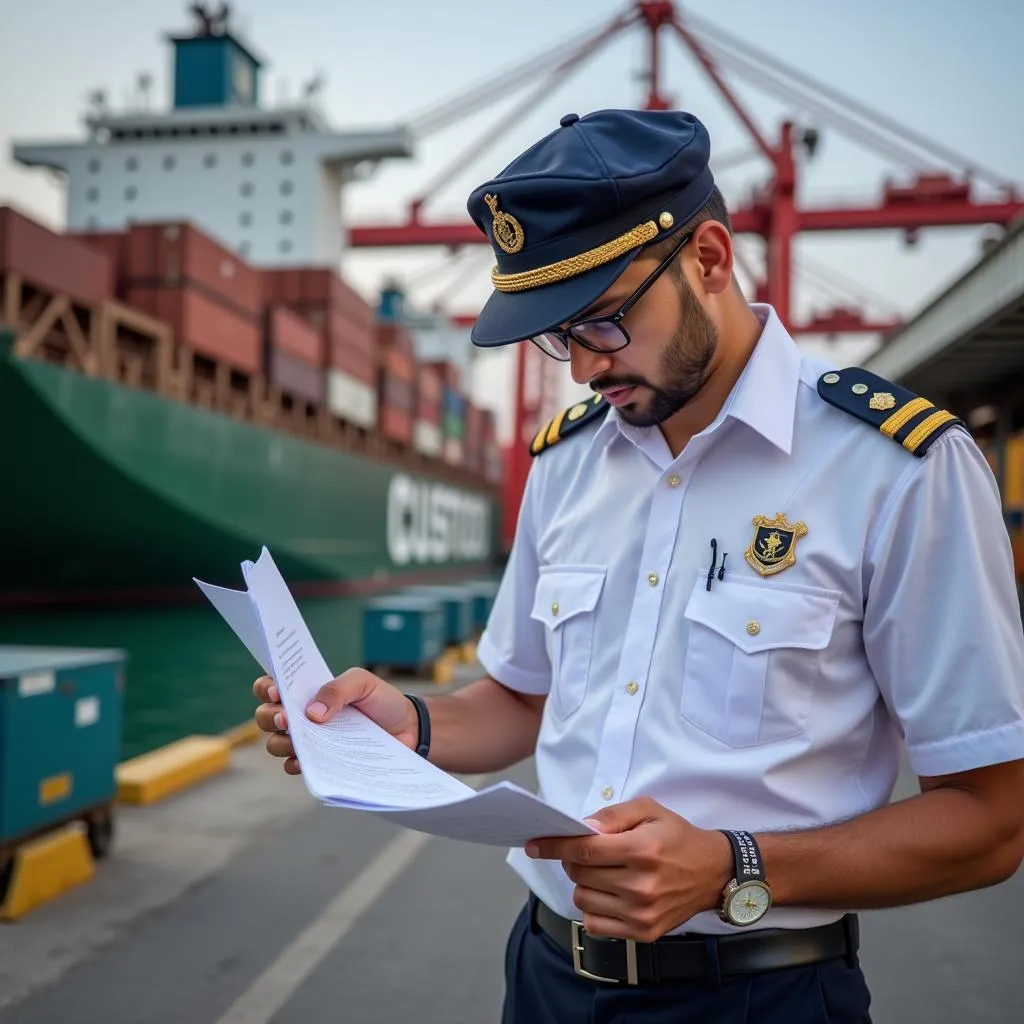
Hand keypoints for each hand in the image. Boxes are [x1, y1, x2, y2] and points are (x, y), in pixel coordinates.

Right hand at [252, 668, 420, 775]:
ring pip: (274, 743)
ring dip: (280, 742)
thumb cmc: (381, 700)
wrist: (407, 728)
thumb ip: (338, 689)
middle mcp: (301, 715)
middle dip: (269, 716)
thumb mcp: (363, 683)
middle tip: (286, 718)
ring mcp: (308, 740)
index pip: (272, 686)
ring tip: (297, 741)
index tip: (277, 691)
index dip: (266, 687)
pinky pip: (294, 766)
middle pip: (265, 716)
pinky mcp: (319, 762)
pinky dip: (294, 764)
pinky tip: (303, 762)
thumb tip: (312, 713)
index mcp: (307, 690)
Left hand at [525, 797, 732, 941]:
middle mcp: (641, 885)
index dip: (555, 845)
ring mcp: (642, 913)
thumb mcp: (649, 810)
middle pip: (580, 874)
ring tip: (603, 872)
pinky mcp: (643, 933)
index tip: (534, 843)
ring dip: (583, 883)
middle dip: (573, 859)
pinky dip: (592, 907)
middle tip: (586, 851)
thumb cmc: (676, 837)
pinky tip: (608, 893)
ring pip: (582, 899)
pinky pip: (594, 924)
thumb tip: (581, 828)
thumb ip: (612, 815)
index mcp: (642, 850)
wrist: (713, 872)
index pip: (585, 850)